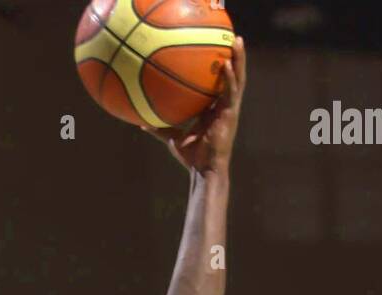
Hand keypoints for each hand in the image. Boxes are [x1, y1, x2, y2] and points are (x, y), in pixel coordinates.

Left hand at [144, 35, 246, 174]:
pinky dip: (230, 78)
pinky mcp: (231, 115)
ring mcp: (229, 110)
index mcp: (213, 108)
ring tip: (238, 41)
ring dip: (239, 60)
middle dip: (234, 56)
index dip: (220, 66)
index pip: (218, 83)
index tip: (217, 48)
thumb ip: (160, 128)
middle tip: (233, 36)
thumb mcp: (172, 138)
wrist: (204, 171)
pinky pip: (231, 92)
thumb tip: (141, 122)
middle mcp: (224, 106)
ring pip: (237, 79)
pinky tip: (226, 64)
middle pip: (231, 76)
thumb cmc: (191, 157)